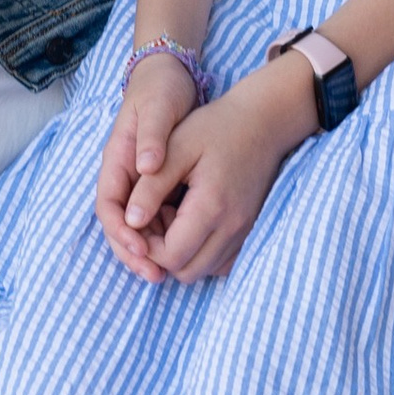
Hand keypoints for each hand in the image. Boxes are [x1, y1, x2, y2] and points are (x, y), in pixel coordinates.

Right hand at [95, 50, 202, 280]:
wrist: (170, 77)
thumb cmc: (161, 91)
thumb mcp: (158, 109)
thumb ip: (152, 138)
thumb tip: (148, 168)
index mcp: (117, 160)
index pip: (108, 206)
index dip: (121, 232)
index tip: (142, 249)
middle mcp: (124, 176)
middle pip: (120, 225)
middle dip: (134, 253)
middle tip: (156, 276)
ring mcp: (139, 182)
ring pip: (138, 227)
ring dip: (150, 251)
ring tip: (169, 273)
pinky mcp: (158, 185)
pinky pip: (156, 219)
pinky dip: (165, 237)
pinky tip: (184, 249)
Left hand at [96, 51, 321, 283]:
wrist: (263, 122)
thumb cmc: (215, 127)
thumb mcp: (175, 148)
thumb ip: (150, 188)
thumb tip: (130, 222)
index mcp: (211, 207)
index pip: (171, 256)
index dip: (146, 246)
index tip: (138, 217)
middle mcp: (233, 228)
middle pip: (187, 272)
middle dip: (160, 253)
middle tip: (152, 216)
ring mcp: (244, 232)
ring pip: (204, 270)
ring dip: (180, 253)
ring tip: (170, 214)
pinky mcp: (249, 230)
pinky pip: (220, 261)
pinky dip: (200, 251)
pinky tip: (190, 220)